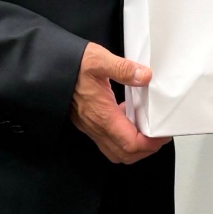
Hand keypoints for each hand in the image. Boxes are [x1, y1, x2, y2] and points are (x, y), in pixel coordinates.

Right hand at [70, 43, 170, 164]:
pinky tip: (128, 116)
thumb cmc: (72, 66)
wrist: (50, 70)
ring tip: (147, 128)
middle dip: (145, 150)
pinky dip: (123, 137)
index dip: (150, 144)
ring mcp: (91, 127)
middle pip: (125, 154)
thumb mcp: (99, 60)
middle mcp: (96, 126)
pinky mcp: (88, 123)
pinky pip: (108, 140)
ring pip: (116, 150)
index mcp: (102, 115)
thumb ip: (123, 69)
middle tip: (158, 136)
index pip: (130, 143)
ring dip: (134, 146)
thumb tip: (145, 76)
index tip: (162, 135)